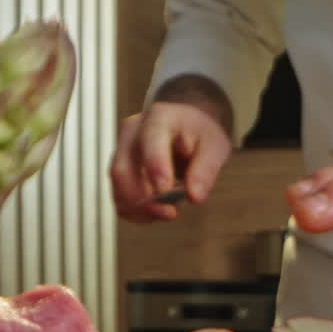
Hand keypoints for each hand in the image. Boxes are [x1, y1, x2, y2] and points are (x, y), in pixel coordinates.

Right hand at [109, 99, 231, 222]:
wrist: (188, 125)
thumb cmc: (200, 133)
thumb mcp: (214, 146)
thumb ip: (205, 170)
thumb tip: (194, 196)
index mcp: (159, 118)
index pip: (150, 143)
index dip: (156, 171)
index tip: (167, 195)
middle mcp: (132, 132)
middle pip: (122, 170)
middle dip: (144, 199)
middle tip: (170, 213)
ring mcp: (122, 151)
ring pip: (117, 187)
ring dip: (140, 209)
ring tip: (168, 212)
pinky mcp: (121, 170)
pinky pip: (119, 197)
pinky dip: (136, 211)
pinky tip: (156, 211)